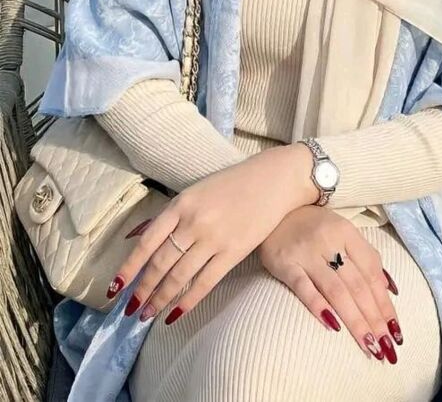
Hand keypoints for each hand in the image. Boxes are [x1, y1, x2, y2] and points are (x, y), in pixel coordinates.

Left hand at [106, 144, 317, 323]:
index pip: (147, 242)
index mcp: (181, 204)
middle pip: (161, 263)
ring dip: (159, 299)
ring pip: (179, 276)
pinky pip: (205, 283)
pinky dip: (187, 302)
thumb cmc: (232, 184)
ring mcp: (214, 238)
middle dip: (142, 290)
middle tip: (129, 310)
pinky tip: (174, 315)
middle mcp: (194, 222)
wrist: (273, 180)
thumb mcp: (196, 191)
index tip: (114, 288)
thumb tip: (137, 236)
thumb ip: (170, 214)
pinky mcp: (234, 252)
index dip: (129, 268)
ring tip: (146, 315)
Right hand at [257, 205, 402, 363]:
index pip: (372, 272)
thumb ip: (365, 257)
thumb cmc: (313, 225)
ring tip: (368, 345)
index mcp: (347, 232)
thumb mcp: (342, 231)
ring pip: (336, 291)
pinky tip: (333, 327)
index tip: (395, 332)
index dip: (385, 303)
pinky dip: (319, 307)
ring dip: (354, 320)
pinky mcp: (285, 264)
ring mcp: (306, 253)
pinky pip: (304, 288)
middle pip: (357, 285)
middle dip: (374, 319)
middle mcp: (329, 241)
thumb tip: (390, 289)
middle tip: (386, 349)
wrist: (274, 207)